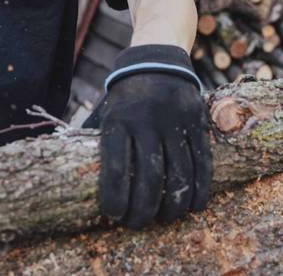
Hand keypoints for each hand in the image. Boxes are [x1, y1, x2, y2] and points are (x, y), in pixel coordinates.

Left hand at [84, 44, 211, 228]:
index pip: (117, 169)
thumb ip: (102, 144)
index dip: (116, 199)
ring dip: (173, 207)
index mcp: (119, 121)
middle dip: (144, 211)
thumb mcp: (108, 112)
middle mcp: (147, 121)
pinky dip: (199, 190)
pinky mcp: (197, 122)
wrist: (157, 60)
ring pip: (179, 176)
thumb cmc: (126, 98)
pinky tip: (193, 206)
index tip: (114, 216)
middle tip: (138, 223)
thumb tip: (79, 184)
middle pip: (150, 180)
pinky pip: (202, 163)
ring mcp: (175, 122)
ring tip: (165, 219)